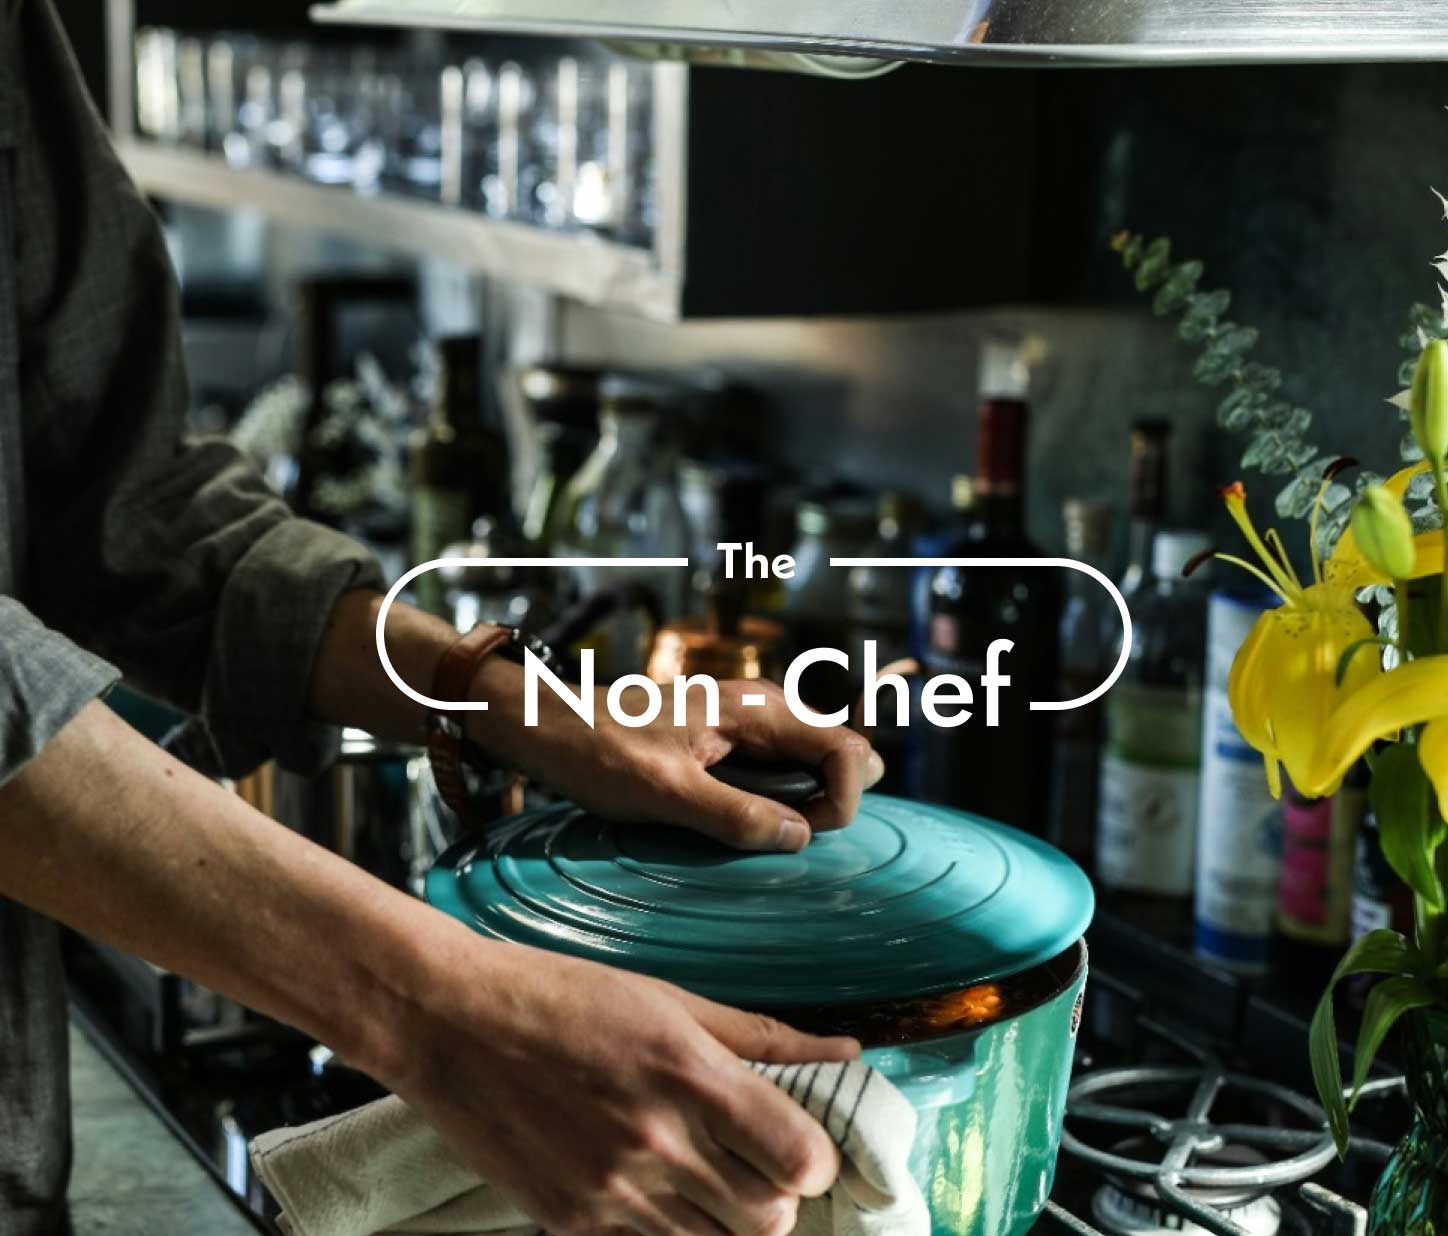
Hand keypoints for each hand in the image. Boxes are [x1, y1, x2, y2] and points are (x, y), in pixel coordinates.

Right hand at [388, 936, 860, 1235]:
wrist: (448, 1023)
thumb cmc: (560, 995)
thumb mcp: (667, 998)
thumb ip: (761, 1036)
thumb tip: (847, 1048)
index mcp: (688, 1072)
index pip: (800, 1158)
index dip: (813, 1157)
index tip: (795, 1142)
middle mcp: (657, 1140)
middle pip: (770, 1218)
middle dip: (775, 1194)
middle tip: (750, 1161)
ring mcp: (611, 1192)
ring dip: (726, 1220)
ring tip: (703, 1178)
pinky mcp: (568, 1224)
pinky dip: (668, 1233)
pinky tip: (653, 1195)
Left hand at [471, 668, 883, 852]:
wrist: (552, 725)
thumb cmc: (600, 751)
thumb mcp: (665, 793)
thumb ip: (735, 814)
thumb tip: (799, 837)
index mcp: (757, 709)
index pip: (847, 749)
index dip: (844, 800)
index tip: (803, 837)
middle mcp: (765, 706)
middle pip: (841, 754)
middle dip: (831, 803)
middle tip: (781, 839)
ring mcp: (751, 720)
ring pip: (814, 763)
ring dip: (805, 804)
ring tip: (758, 834)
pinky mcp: (734, 737)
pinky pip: (782, 768)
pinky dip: (780, 799)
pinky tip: (743, 821)